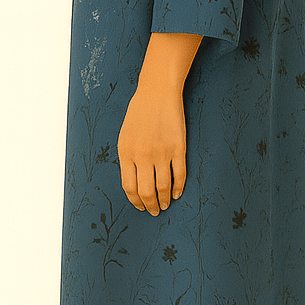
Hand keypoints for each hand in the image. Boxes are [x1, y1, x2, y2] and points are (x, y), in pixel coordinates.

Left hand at [117, 82, 186, 214]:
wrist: (157, 93)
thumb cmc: (139, 113)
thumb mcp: (125, 136)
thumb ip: (128, 158)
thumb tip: (133, 183)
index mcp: (126, 153)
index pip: (129, 187)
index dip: (135, 201)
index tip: (140, 207)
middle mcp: (143, 155)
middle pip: (146, 192)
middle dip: (150, 206)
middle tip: (155, 211)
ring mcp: (162, 152)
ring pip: (163, 187)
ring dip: (164, 200)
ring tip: (165, 205)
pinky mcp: (178, 148)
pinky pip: (179, 174)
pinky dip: (178, 188)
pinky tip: (177, 194)